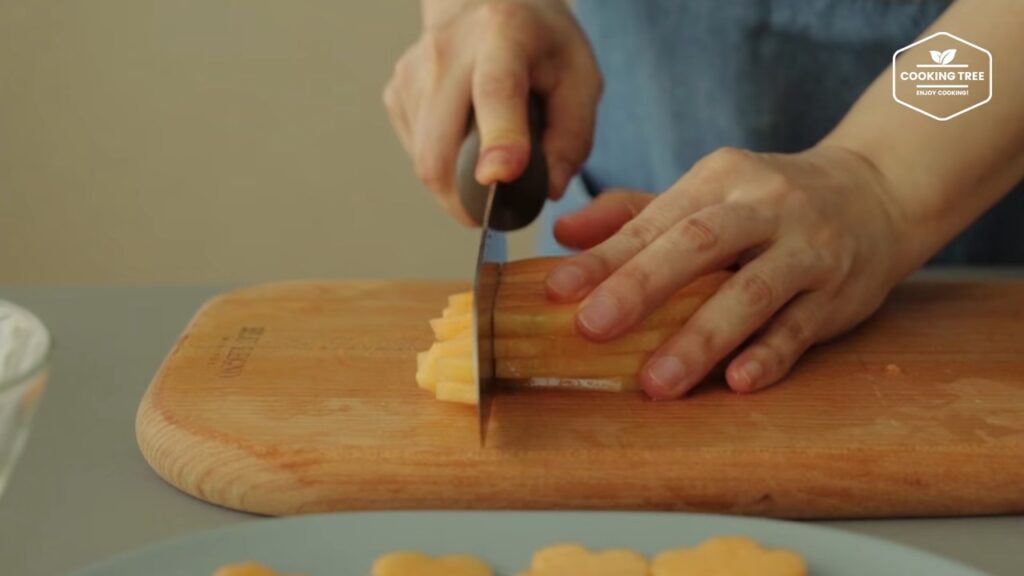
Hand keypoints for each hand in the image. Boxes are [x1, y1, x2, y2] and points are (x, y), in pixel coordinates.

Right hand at [383, 0, 601, 224]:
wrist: (486, 5)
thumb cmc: (540, 46)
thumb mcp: (581, 78)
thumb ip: (573, 136)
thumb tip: (546, 190)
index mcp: (503, 35)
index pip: (495, 92)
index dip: (499, 139)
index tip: (501, 175)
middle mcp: (447, 50)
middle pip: (441, 148)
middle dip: (469, 199)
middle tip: (499, 209)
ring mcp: (413, 72)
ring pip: (425, 161)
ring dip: (457, 184)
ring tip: (488, 157)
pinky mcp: (396, 92)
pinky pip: (416, 153)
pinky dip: (444, 164)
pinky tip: (466, 137)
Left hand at [546, 145, 906, 398]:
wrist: (877, 190)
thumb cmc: (768, 201)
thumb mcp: (707, 190)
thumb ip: (634, 212)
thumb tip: (563, 230)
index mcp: (720, 178)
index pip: (654, 220)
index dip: (605, 257)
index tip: (558, 290)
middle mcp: (764, 207)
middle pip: (698, 244)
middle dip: (642, 286)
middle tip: (591, 328)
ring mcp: (807, 250)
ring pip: (750, 293)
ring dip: (701, 339)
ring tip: (655, 383)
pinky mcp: (839, 293)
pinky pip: (802, 328)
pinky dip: (770, 355)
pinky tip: (739, 382)